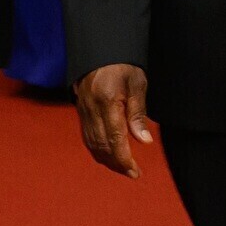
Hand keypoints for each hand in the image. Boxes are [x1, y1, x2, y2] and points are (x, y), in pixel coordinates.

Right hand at [75, 63, 153, 178]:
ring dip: (107, 160)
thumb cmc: (122, 65)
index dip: (124, 159)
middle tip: (133, 174)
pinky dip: (97, 150)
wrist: (99, 51)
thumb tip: (144, 141)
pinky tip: (109, 155)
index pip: (114, 138)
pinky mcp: (81, 111)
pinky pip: (87, 137)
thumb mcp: (137, 84)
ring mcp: (83, 111)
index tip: (135, 171)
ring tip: (123, 168)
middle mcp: (91, 109)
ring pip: (92, 144)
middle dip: (117, 164)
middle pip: (101, 146)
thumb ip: (138, 114)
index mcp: (107, 101)